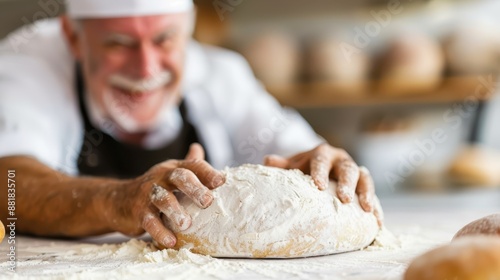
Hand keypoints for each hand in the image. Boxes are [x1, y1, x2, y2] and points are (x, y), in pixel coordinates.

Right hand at [107, 143, 225, 247]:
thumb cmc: (154, 187)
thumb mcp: (170, 173)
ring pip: (163, 199)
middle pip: (179, 178)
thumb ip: (187, 164)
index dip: (208, 172)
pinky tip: (171, 241)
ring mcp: (148, 194)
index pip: (193, 166)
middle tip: (208, 201)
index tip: (222, 181)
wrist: (118, 200)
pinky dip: (160, 232)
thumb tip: (199, 148)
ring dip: (175, 211)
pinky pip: (150, 221)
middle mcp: (161, 177)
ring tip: (186, 224)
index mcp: (174, 168)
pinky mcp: (138, 212)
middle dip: (194, 188)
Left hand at [264, 143, 382, 225]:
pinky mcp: (364, 186)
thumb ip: (282, 165)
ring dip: (367, 194)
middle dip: (348, 184)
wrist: (321, 165)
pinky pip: (374, 195)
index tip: (318, 186)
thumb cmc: (304, 167)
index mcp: (323, 153)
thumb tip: (267, 161)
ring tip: (368, 210)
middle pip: (348, 169)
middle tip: (345, 199)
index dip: (320, 172)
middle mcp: (342, 160)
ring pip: (365, 179)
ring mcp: (356, 172)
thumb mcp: (293, 164)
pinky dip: (377, 209)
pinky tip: (378, 223)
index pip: (321, 161)